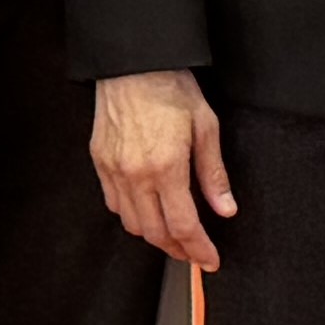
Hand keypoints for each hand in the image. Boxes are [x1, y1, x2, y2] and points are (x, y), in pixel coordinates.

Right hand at [91, 69, 238, 266]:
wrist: (133, 64)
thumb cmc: (171, 88)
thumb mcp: (206, 127)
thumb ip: (214, 174)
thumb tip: (225, 209)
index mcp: (166, 167)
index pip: (183, 226)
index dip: (198, 249)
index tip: (210, 260)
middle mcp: (136, 175)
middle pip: (155, 233)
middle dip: (178, 250)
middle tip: (195, 252)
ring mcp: (114, 170)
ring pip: (132, 224)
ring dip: (155, 236)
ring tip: (174, 235)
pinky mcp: (100, 162)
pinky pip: (114, 204)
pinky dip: (133, 216)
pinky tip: (148, 210)